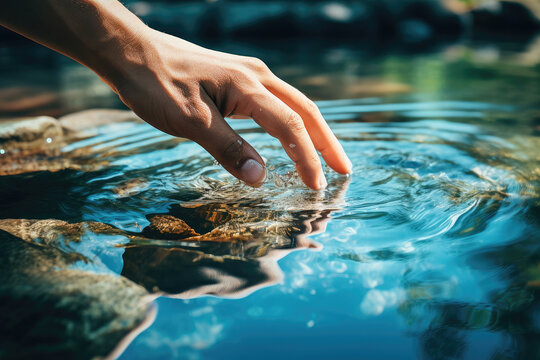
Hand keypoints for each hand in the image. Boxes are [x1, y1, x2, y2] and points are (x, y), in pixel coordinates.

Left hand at [106, 30, 351, 189]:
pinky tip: (290, 138)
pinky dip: (290, 125)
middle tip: (345, 171)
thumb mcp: (191, 121)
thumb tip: (261, 178)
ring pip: (292, 106)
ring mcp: (248, 75)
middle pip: (304, 111)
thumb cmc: (156, 84)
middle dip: (327, 143)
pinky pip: (274, 104)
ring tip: (327, 158)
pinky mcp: (237, 80)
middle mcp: (256, 76)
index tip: (318, 188)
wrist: (130, 52)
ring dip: (312, 133)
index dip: (307, 159)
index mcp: (248, 86)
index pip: (290, 127)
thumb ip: (229, 149)